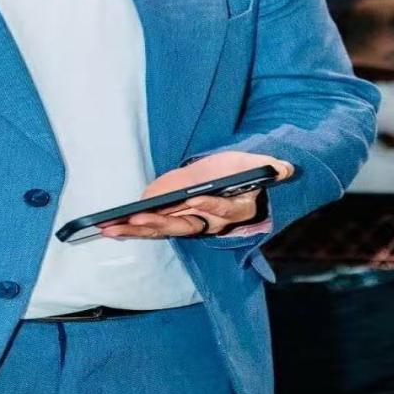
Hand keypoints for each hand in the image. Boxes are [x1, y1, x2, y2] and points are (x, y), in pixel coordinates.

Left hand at [97, 151, 293, 239]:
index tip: (195, 198)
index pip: (224, 209)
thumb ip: (267, 166)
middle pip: (187, 226)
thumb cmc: (244, 171)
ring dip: (139, 231)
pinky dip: (134, 230)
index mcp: (237, 208)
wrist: (241, 182)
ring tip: (111, 227)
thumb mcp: (253, 162)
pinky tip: (111, 227)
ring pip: (166, 231)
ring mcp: (194, 225)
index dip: (211, 205)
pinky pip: (155, 229)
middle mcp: (214, 223)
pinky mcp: (177, 222)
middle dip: (160, 223)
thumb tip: (282, 169)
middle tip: (136, 219)